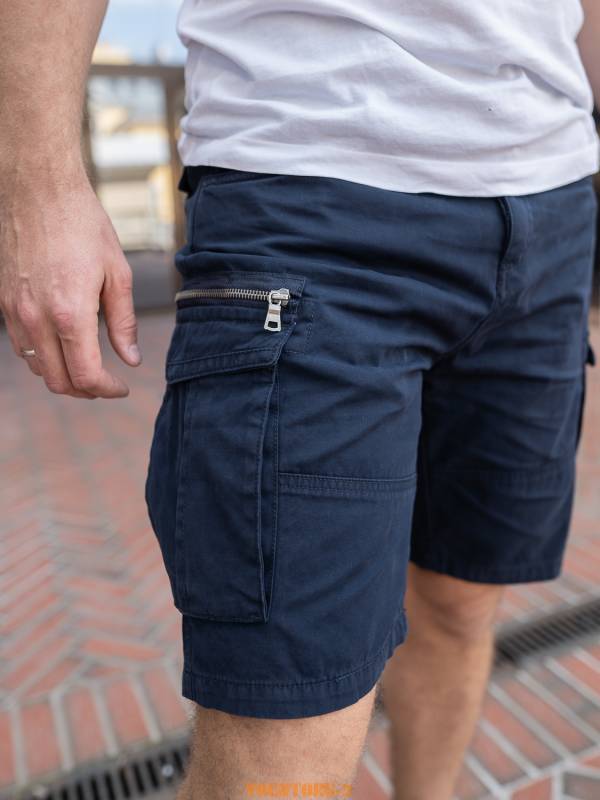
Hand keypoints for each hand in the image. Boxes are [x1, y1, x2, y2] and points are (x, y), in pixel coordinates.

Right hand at [0, 174, 140, 398]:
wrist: (37, 188)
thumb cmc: (82, 224)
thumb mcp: (116, 273)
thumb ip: (123, 322)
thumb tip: (131, 359)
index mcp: (69, 313)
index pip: (85, 376)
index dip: (107, 390)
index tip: (122, 386)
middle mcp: (36, 319)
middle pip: (59, 382)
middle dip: (86, 390)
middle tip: (107, 383)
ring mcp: (14, 312)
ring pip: (38, 368)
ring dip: (64, 375)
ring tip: (88, 365)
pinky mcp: (3, 303)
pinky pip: (22, 347)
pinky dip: (44, 357)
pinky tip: (64, 345)